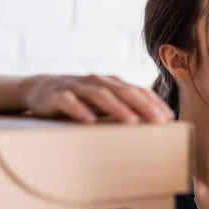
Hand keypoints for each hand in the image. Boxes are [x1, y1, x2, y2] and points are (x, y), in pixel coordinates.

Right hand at [21, 74, 173, 123]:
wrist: (39, 89)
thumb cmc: (80, 100)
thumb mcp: (104, 103)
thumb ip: (125, 109)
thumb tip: (153, 126)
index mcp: (113, 83)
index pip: (138, 90)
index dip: (154, 103)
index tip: (169, 118)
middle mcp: (98, 81)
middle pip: (124, 91)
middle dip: (144, 106)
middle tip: (159, 121)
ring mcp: (77, 86)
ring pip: (100, 95)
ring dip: (117, 108)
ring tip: (132, 121)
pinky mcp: (56, 95)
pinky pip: (68, 102)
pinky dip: (79, 110)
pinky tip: (89, 120)